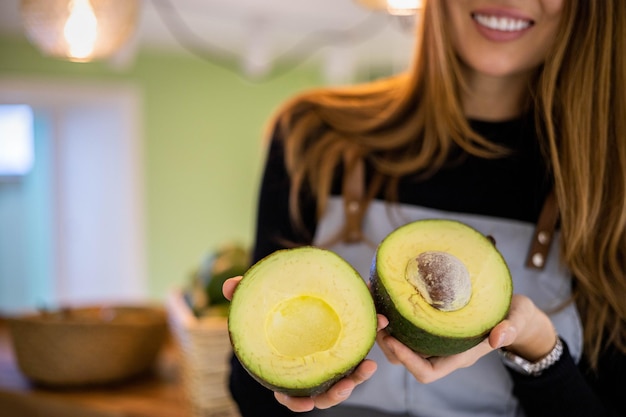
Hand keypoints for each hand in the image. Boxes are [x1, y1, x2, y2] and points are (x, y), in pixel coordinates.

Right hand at [222, 277, 382, 411]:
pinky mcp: (343, 349)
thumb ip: (245, 293)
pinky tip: (376, 332)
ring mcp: (327, 363)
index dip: (294, 401)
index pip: (288, 393)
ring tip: (369, 366)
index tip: (301, 402)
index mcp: (286, 366)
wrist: (294, 296)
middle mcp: (308, 371)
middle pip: (322, 395)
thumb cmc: (275, 305)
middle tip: (345, 386)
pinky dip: (366, 350)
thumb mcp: (261, 300)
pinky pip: (356, 357)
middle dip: (334, 395)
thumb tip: (229, 285)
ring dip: (357, 378)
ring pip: (344, 381)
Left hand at [376, 294, 557, 383]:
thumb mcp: (516, 319)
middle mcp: (440, 350)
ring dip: (384, 325)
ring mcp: (433, 337)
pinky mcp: (427, 321)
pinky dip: (391, 310)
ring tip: (373, 300)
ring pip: (399, 340)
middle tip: (377, 317)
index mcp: (457, 356)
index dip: (407, 361)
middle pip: (404, 358)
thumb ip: (510, 328)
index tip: (394, 340)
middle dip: (387, 341)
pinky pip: (403, 323)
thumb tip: (499, 338)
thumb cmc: (515, 317)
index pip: (426, 372)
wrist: (513, 310)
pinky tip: (384, 288)